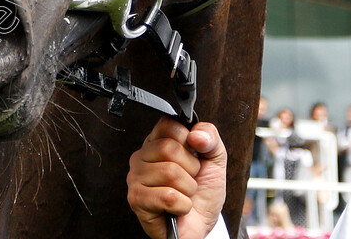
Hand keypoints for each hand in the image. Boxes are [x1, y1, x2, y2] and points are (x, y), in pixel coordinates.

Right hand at [127, 118, 226, 238]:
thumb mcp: (215, 160)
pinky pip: (168, 196)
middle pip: (169, 148)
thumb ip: (211, 138)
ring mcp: (136, 178)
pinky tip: (178, 207)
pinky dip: (183, 205)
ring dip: (188, 189)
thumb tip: (196, 134)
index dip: (188, 140)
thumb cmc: (203, 193)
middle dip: (191, 169)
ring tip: (184, 194)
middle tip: (189, 179)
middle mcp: (142, 156)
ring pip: (170, 173)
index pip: (169, 124)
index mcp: (157, 140)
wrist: (200, 226)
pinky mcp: (137, 200)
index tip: (193, 155)